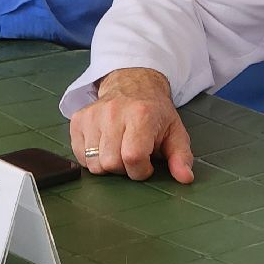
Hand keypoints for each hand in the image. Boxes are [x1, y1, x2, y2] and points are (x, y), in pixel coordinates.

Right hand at [69, 68, 194, 183]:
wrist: (133, 84)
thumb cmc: (155, 113)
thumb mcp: (175, 132)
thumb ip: (181, 157)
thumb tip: (185, 178)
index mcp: (141, 115)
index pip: (133, 158)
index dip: (141, 170)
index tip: (147, 163)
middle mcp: (113, 112)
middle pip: (111, 163)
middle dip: (124, 168)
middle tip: (132, 155)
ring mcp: (93, 115)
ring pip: (94, 163)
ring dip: (107, 164)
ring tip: (118, 150)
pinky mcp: (78, 119)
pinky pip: (79, 156)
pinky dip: (91, 158)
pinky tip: (104, 146)